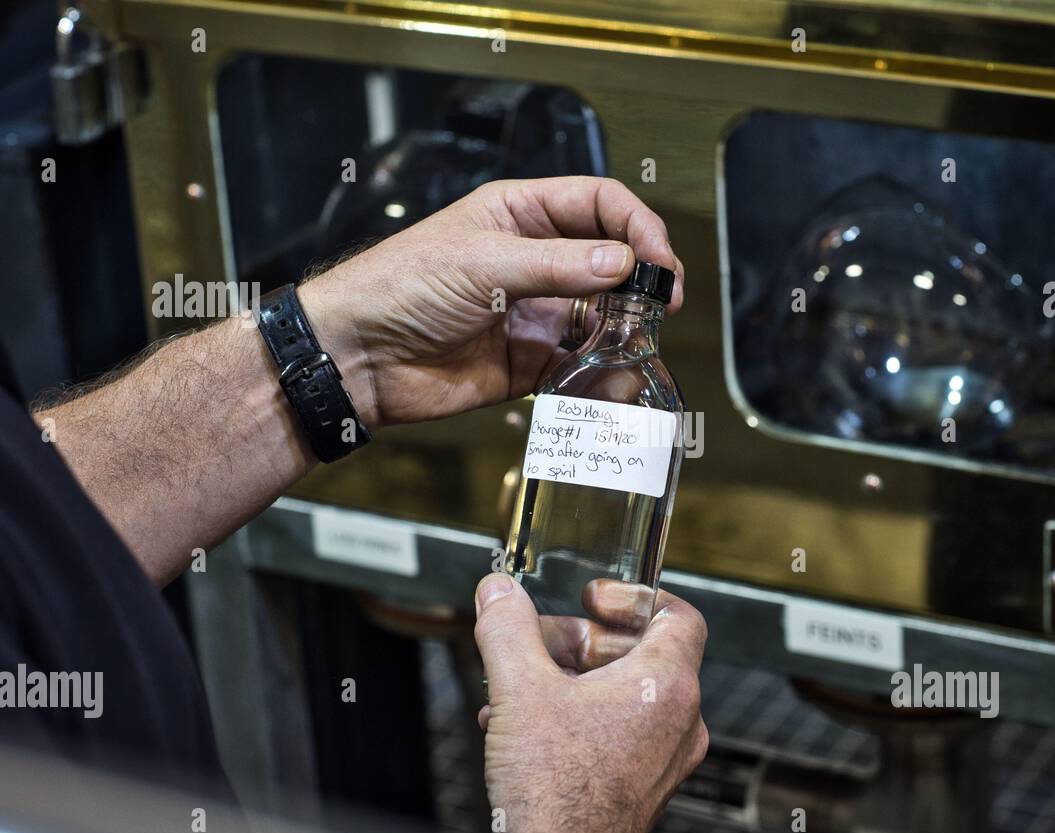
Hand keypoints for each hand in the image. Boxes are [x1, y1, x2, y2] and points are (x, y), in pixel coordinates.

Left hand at [298, 176, 683, 428]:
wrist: (358, 358)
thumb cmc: (400, 288)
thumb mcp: (481, 263)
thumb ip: (556, 265)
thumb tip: (624, 263)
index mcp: (521, 214)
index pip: (600, 203)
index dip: (637, 225)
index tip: (658, 260)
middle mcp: (536, 260)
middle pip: (613, 258)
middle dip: (644, 277)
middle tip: (664, 303)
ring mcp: (536, 311)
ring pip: (605, 314)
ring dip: (629, 327)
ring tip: (642, 341)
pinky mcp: (532, 361)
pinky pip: (582, 364)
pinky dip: (605, 371)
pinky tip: (614, 376)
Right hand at [472, 572, 708, 832]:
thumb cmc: (554, 793)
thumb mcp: (519, 689)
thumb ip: (508, 628)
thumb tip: (498, 593)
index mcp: (668, 687)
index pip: (679, 616)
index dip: (633, 597)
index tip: (593, 598)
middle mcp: (680, 723)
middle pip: (641, 654)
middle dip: (581, 643)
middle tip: (540, 644)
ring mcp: (665, 760)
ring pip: (623, 696)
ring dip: (570, 681)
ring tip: (520, 688)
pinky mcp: (643, 788)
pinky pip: (617, 733)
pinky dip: (577, 717)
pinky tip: (524, 727)